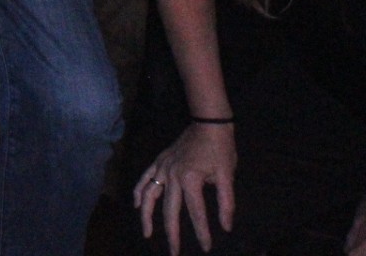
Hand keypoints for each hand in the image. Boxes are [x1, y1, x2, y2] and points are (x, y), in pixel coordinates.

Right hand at [134, 123, 235, 254]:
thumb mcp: (228, 175)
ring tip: (147, 233)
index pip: (196, 212)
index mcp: (190, 179)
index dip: (202, 232)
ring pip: (150, 195)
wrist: (208, 122)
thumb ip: (226, 202)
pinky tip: (137, 204)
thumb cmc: (220, 148)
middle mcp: (172, 175)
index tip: (206, 247)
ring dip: (147, 216)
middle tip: (174, 253)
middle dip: (172, 234)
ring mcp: (162, 167)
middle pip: (169, 210)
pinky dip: (139, 191)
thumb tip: (226, 227)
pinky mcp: (159, 161)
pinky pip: (145, 178)